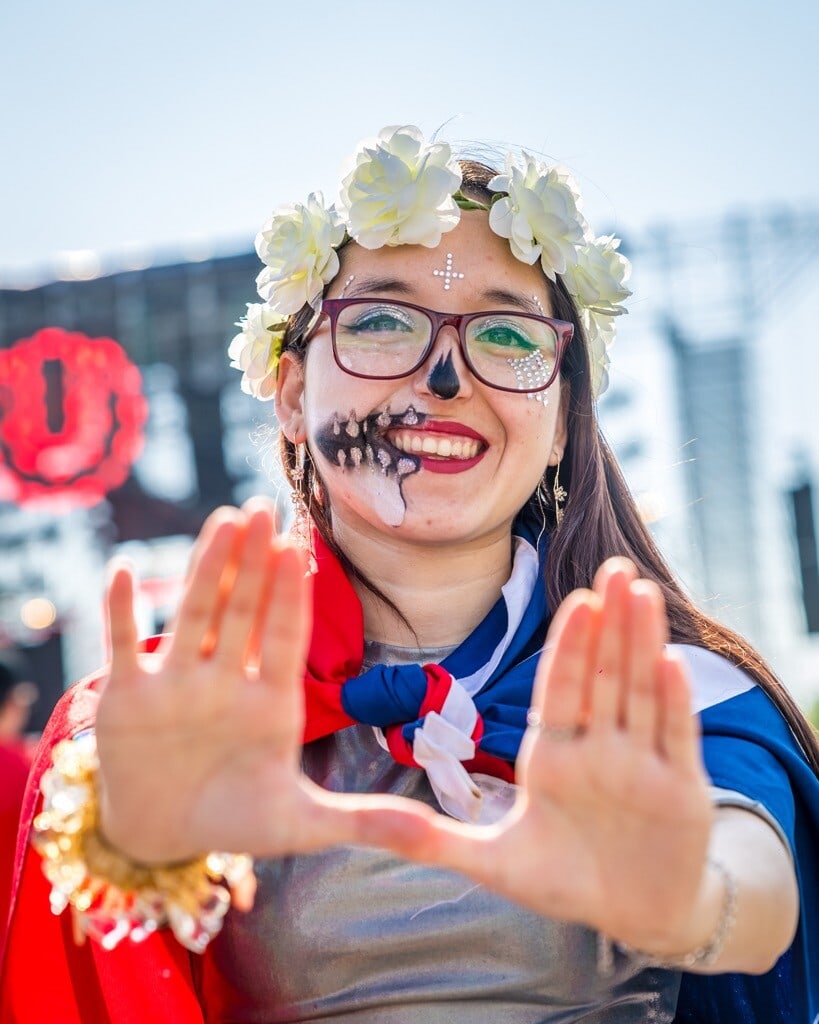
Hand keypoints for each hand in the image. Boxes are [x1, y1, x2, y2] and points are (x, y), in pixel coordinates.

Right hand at [96, 501, 374, 864]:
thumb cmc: (238, 820)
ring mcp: (177, 683)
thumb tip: (435, 833)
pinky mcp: (127, 697)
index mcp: (272, 701)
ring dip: (206, 569)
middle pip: (244, 611)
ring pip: (194, 615)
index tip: (298, 549)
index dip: (291, 596)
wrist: (163, 835)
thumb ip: (364, 821)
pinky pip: (124, 645)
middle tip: (263, 509)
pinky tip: (125, 571)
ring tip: (221, 522)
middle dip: (254, 563)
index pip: (285, 638)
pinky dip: (122, 611)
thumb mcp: (303, 824)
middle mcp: (227, 680)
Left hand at [354, 559, 713, 952]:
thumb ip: (432, 839)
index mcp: (552, 756)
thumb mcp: (494, 862)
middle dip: (611, 624)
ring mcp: (640, 765)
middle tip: (616, 568)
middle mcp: (598, 749)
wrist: (635, 916)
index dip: (567, 647)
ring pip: (641, 692)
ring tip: (643, 594)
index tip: (574, 600)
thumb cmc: (562, 881)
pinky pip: (675, 738)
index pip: (558, 691)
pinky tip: (670, 662)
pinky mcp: (681, 790)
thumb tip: (361, 821)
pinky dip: (674, 703)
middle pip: (604, 676)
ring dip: (642, 644)